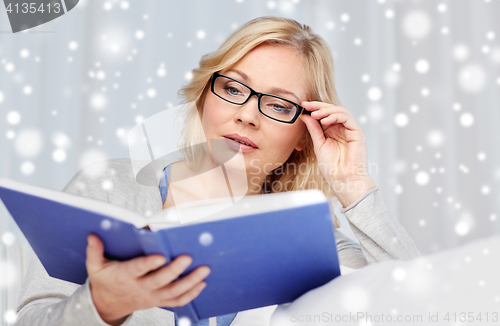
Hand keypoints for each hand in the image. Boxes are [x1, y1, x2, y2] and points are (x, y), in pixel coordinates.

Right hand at [86, 234, 209, 324]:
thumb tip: (93, 235)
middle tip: (189, 257)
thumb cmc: (105, 281)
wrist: (108, 304)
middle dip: (176, 270)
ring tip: (204, 270)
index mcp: (126, 276)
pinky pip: (177, 301)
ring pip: (173, 292)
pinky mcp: (159, 301)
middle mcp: (141, 287)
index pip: (138, 269)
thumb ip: (95, 251)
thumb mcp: (95, 267)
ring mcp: (152, 296)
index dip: (149, 263)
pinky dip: (191, 294)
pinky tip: (202, 284)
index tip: (161, 256)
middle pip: (160, 280)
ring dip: (191, 282)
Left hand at [300, 101, 375, 207]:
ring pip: (340, 111)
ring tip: (315, 114)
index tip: (302, 105)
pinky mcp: (358, 133)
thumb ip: (314, 129)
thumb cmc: (332, 168)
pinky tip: (325, 120)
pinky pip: (347, 118)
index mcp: (333, 131)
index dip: (314, 108)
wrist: (342, 180)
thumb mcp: (318, 145)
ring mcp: (351, 130)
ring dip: (326, 110)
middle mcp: (343, 129)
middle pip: (333, 109)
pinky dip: (335, 116)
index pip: (325, 114)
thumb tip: (305, 115)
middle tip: (307, 105)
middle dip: (319, 106)